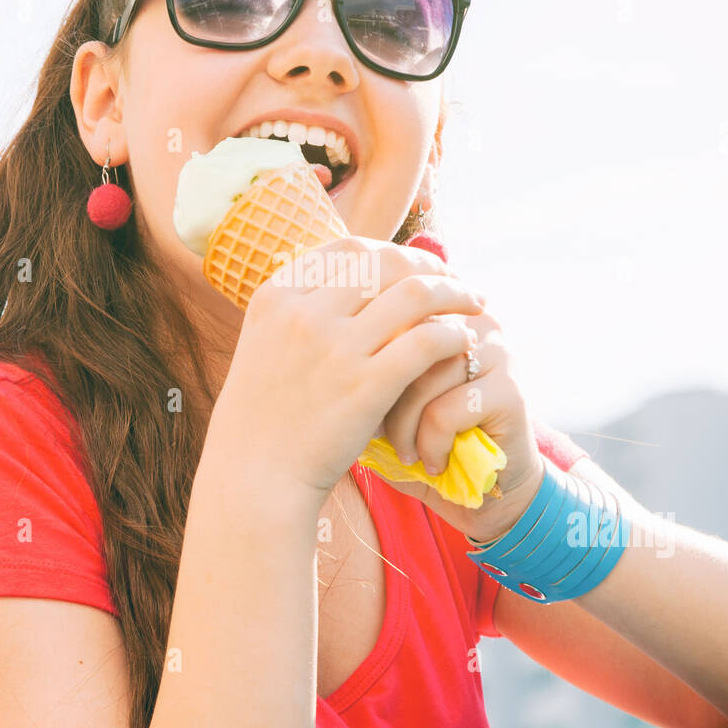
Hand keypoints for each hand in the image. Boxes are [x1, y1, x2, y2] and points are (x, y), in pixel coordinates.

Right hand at [209, 236, 486, 500]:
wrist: (253, 479)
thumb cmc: (261, 421)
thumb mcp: (264, 348)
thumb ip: (298, 314)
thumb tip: (346, 284)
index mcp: (276, 297)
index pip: (346, 248)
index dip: (390, 251)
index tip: (415, 265)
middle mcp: (303, 314)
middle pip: (384, 262)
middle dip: (428, 266)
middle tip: (454, 282)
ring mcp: (334, 349)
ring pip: (414, 294)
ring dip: (453, 293)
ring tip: (474, 304)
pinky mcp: (364, 387)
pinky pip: (425, 341)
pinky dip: (452, 335)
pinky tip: (463, 342)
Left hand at [372, 302, 547, 543]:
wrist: (486, 487)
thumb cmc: (421, 436)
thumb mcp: (383, 394)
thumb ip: (360, 360)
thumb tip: (315, 347)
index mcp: (438, 308)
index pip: (384, 308)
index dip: (363, 353)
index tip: (355, 398)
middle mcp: (471, 320)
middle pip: (401, 335)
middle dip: (379, 391)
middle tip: (373, 428)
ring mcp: (495, 352)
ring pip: (422, 374)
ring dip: (404, 425)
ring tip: (405, 452)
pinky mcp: (509, 391)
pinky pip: (446, 411)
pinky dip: (430, 444)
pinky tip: (432, 462)